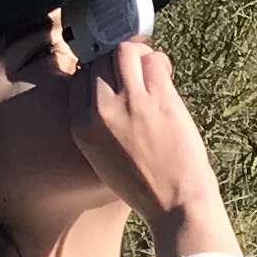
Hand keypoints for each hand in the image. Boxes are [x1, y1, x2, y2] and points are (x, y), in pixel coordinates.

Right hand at [65, 35, 236, 256]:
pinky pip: (153, 61)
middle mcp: (100, 110)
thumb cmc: (144, 185)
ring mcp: (131, 102)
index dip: (99, 71)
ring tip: (151, 68)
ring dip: (138, 54)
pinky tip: (166, 74)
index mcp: (81, 125)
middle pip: (100, 60)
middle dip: (118, 60)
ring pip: (124, 51)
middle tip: (137, 70)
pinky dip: (159, 61)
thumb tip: (109, 86)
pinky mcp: (159, 98)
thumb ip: (98, 123)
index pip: (80, 77)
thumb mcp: (102, 157)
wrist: (176, 205)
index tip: (114, 76)